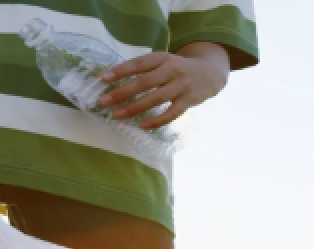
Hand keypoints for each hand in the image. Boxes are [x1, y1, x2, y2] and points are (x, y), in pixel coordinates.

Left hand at [98, 42, 229, 128]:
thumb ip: (145, 69)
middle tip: (104, 101)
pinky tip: (143, 125)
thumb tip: (114, 80)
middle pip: (145, 82)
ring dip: (135, 107)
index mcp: (163, 58)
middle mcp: (172, 70)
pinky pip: (171, 113)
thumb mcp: (164, 61)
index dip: (121, 70)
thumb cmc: (178, 69)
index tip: (103, 78)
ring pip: (156, 98)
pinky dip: (157, 121)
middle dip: (123, 92)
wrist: (210, 73)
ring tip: (118, 115)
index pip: (139, 63)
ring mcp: (182, 86)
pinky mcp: (189, 101)